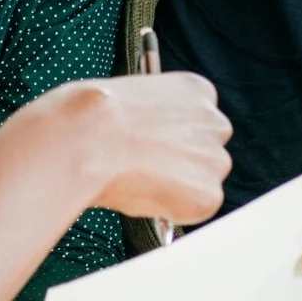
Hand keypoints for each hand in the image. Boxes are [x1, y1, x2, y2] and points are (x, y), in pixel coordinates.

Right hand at [4, 73, 230, 225]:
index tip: (155, 146)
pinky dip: (173, 210)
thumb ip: (151, 119)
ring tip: (139, 181)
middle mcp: (214, 121)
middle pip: (206, 151)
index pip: (197, 120)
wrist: (86, 141)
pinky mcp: (208, 194)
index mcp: (196, 90)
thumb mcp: (128, 100)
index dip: (172, 137)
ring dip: (178, 186)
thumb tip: (146, 142)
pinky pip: (195, 209)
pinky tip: (143, 194)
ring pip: (201, 182)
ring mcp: (215, 159)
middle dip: (181, 163)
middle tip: (146, 169)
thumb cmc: (92, 117)